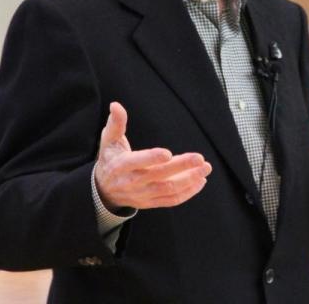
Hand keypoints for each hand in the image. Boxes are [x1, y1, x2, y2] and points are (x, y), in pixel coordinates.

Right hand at [94, 101, 212, 209]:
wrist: (104, 190)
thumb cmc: (110, 159)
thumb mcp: (108, 141)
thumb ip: (115, 123)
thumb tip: (115, 105)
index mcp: (121, 165)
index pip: (137, 162)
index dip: (152, 158)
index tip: (168, 153)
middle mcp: (132, 182)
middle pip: (159, 175)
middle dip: (181, 167)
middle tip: (200, 158)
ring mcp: (142, 194)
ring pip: (168, 189)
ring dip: (189, 180)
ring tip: (205, 168)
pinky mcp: (150, 202)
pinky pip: (171, 200)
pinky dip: (187, 193)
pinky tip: (200, 181)